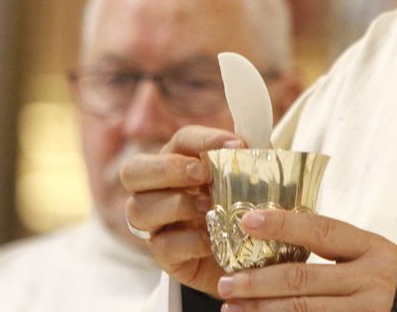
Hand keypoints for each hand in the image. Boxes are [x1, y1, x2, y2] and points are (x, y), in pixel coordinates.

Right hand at [119, 125, 243, 294]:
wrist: (244, 257)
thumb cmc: (241, 207)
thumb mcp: (250, 182)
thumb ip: (254, 162)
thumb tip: (263, 147)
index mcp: (179, 160)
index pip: (180, 140)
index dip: (204, 139)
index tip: (236, 145)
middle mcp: (156, 189)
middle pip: (133, 170)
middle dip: (167, 169)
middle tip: (201, 174)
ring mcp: (154, 223)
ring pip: (139, 210)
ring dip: (177, 205)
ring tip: (208, 208)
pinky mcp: (163, 255)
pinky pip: (162, 245)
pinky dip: (188, 241)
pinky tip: (211, 240)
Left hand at [214, 208, 396, 311]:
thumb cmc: (390, 284)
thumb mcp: (372, 258)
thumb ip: (336, 250)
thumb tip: (277, 238)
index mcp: (374, 249)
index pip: (322, 231)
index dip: (283, 225)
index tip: (249, 221)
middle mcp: (371, 279)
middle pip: (304, 278)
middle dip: (258, 280)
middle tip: (227, 281)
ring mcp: (367, 311)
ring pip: (302, 310)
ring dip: (261, 309)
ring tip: (232, 305)